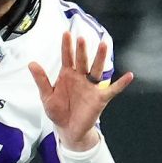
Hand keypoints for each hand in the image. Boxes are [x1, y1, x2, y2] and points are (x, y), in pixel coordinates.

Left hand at [29, 28, 131, 150]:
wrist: (67, 129)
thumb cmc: (58, 111)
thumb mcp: (46, 96)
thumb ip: (41, 80)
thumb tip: (31, 63)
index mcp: (67, 75)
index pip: (67, 57)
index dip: (66, 46)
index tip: (66, 33)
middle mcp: (80, 77)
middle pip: (82, 61)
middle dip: (82, 50)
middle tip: (81, 38)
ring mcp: (91, 87)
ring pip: (96, 70)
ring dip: (100, 58)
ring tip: (103, 46)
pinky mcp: (100, 98)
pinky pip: (112, 90)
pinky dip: (121, 83)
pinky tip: (129, 76)